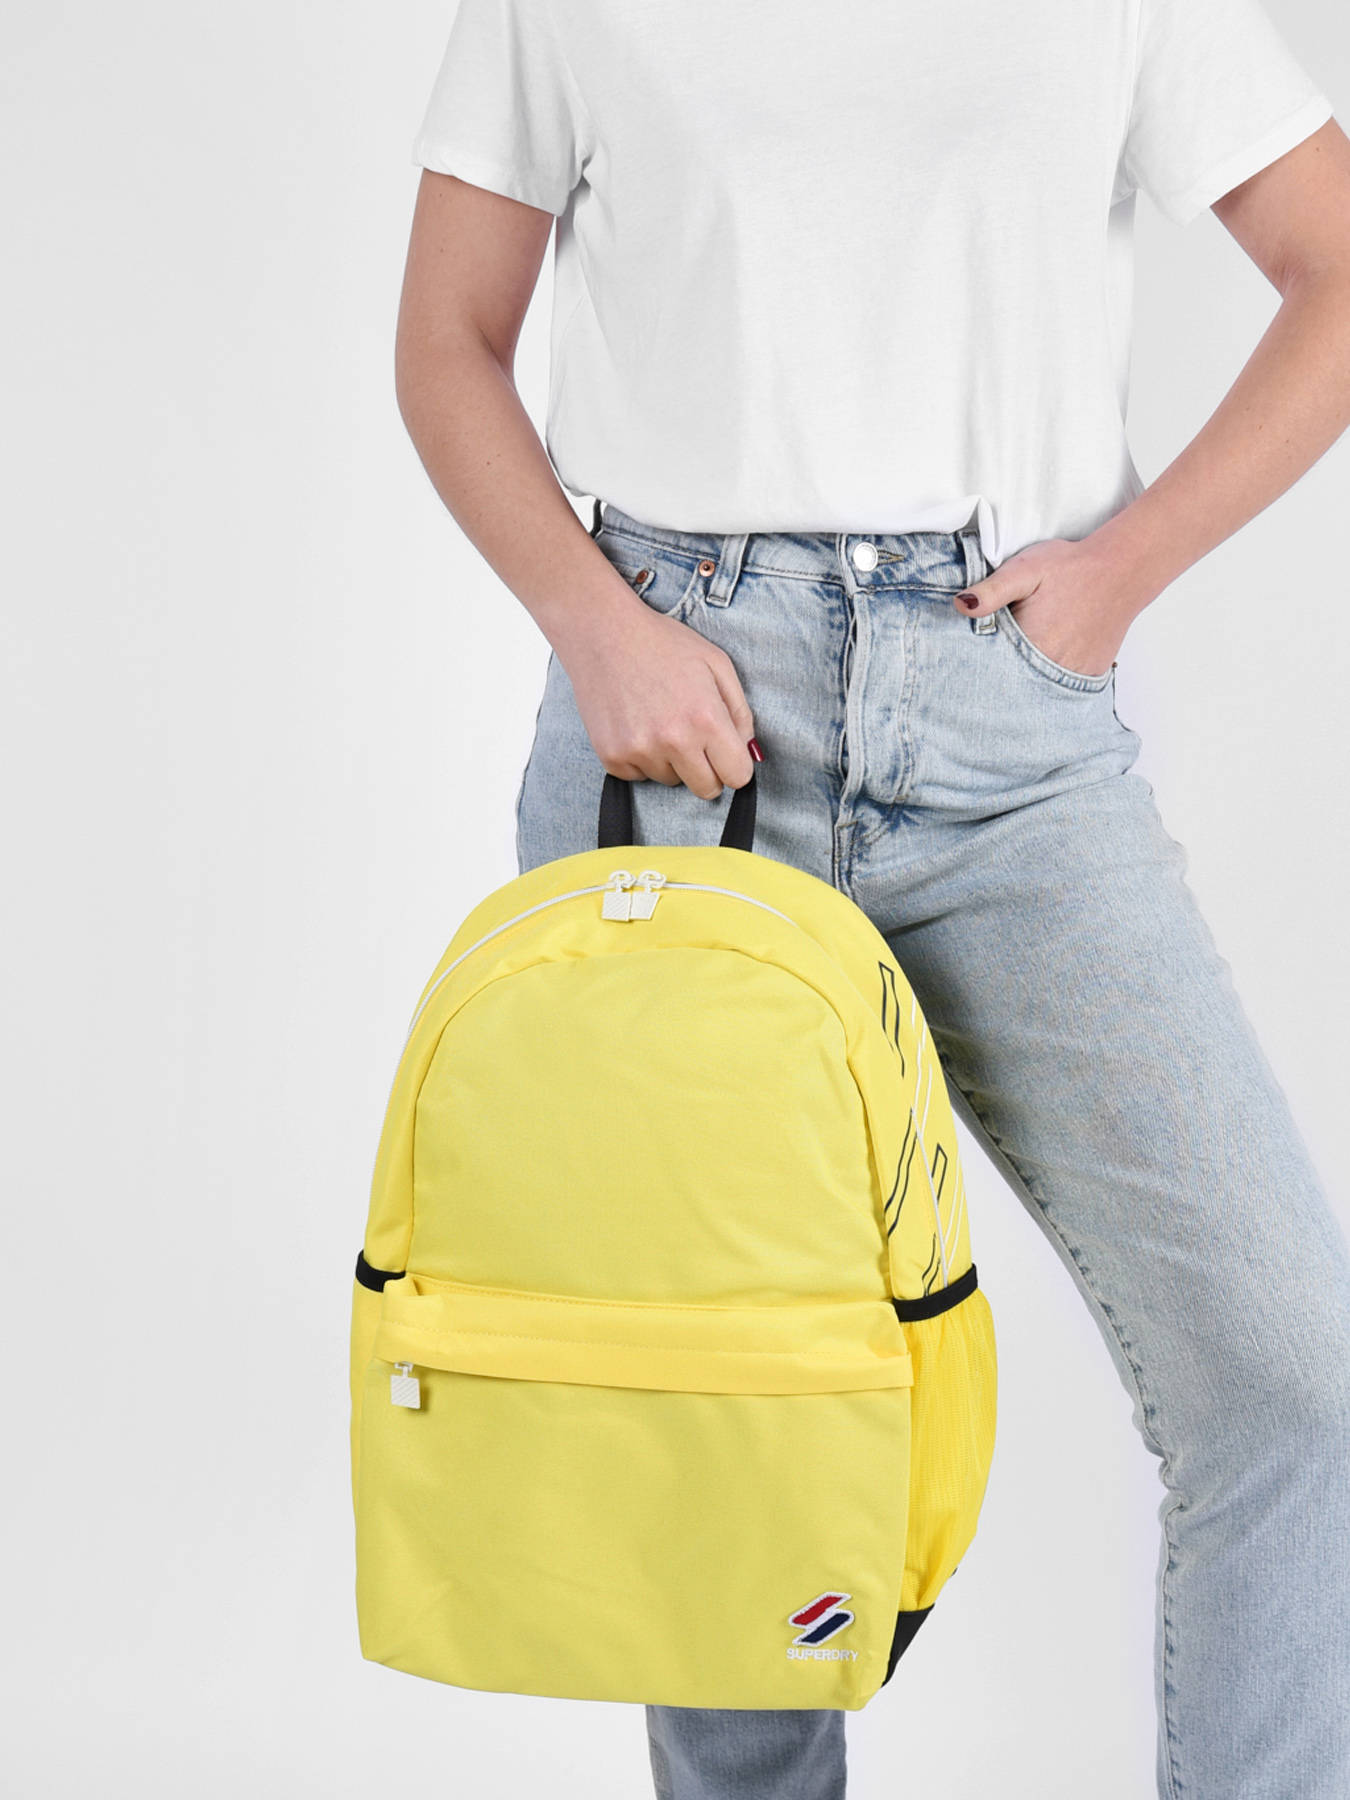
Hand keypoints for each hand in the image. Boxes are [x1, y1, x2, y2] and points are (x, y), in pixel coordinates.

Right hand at [551, 588, 758, 799]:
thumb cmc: (663, 644)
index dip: (734, 764)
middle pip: (707, 790)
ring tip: (657, 720)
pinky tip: (636, 724)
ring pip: (670, 780)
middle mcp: (673, 741)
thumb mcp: (717, 665)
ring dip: (670, 760)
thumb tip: (748, 752)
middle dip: (707, 770)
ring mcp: (639, 751)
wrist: (603, 633)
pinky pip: (638, 776)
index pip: (737, 776)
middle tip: (693, 739)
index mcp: (706, 719)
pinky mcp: (612, 757)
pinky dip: (641, 758)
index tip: (724, 752)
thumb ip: (740, 713)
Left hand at [952, 535, 1149, 678]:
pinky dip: (1051, 678)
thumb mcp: (1024, 570)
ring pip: (1039, 688)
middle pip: (1015, 683)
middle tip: (1002, 658)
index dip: (982, 665)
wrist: (1122, 568)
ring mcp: (1075, 673)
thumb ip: (992, 591)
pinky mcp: (1091, 673)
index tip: (977, 658)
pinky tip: (1048, 659)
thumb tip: (961, 605)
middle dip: (1004, 674)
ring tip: (1028, 655)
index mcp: (1030, 644)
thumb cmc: (1071, 566)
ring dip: (1028, 678)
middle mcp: (1053, 666)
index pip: (993, 670)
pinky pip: (1064, 686)